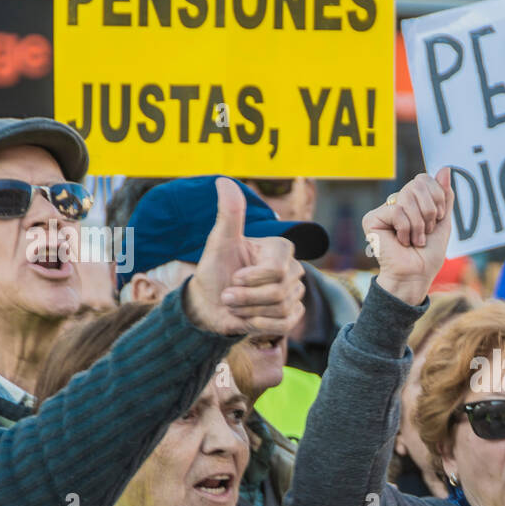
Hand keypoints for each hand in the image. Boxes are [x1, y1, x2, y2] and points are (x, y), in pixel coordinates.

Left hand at [183, 177, 306, 336]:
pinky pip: (285, 324)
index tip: (233, 277)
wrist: (209, 303)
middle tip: (227, 296)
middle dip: (246, 297)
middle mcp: (293, 269)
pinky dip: (261, 325)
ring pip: (280, 309)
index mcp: (280, 249)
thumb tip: (223, 180)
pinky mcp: (293, 315)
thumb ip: (229, 214)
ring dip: (249, 311)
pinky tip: (248, 318)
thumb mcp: (219, 242)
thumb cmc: (215, 270)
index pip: (277, 271)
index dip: (251, 279)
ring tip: (236, 305)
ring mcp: (295, 293)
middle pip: (278, 292)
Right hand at [365, 169, 454, 305]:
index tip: (439, 218)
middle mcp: (397, 203)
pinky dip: (406, 229)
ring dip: (419, 224)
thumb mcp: (443, 222)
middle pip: (416, 184)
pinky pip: (397, 211)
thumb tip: (445, 168)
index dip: (437, 196)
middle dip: (429, 210)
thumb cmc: (428, 255)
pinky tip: (402, 242)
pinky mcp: (372, 219)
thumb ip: (444, 196)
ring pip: (407, 198)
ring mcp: (384, 210)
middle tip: (427, 230)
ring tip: (416, 240)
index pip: (424, 179)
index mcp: (413, 202)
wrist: (416, 275)